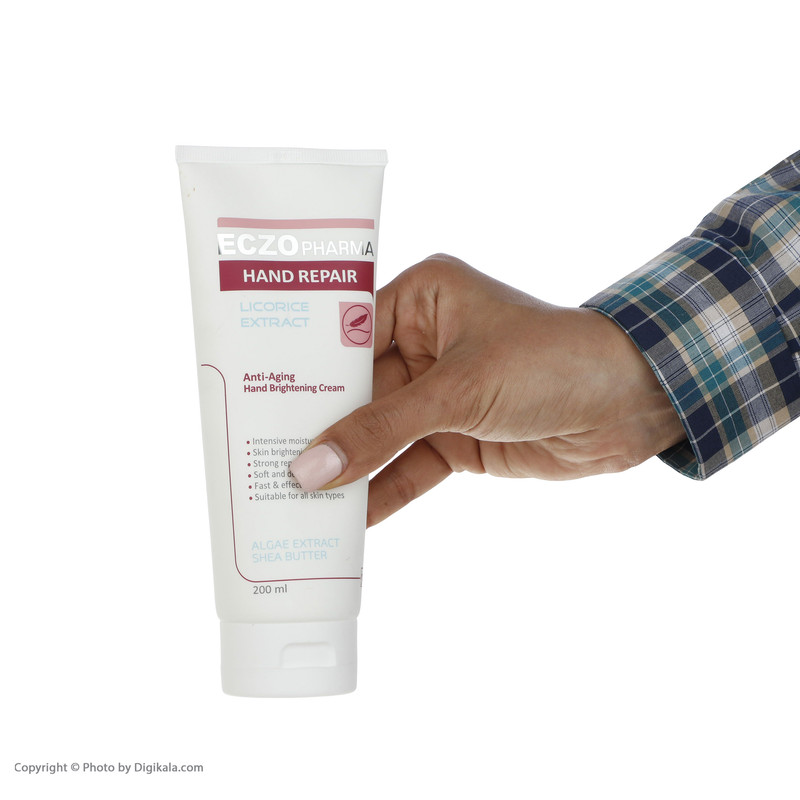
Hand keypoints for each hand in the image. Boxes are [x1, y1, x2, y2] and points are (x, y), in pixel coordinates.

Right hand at [290, 254, 685, 524]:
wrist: (630, 404)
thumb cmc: (552, 362)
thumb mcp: (458, 390)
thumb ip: (382, 431)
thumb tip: (313, 468)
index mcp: (422, 299)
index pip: (345, 333)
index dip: (303, 371)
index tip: (256, 402)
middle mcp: (426, 341)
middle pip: (357, 391)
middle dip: (320, 429)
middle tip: (265, 461)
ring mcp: (441, 393)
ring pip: (380, 433)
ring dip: (348, 467)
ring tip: (296, 500)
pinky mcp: (458, 436)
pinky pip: (409, 464)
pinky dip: (384, 491)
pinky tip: (350, 521)